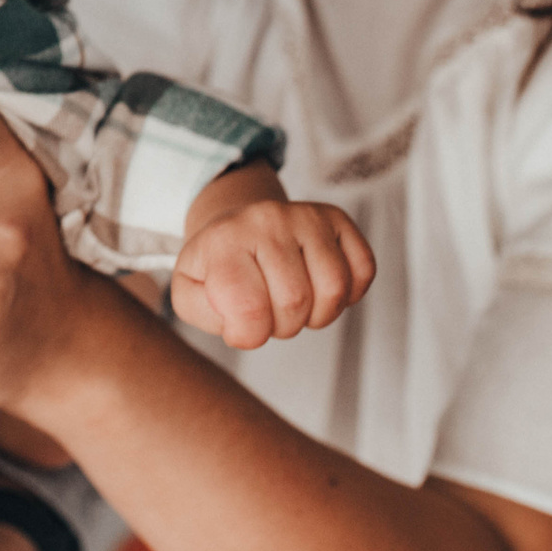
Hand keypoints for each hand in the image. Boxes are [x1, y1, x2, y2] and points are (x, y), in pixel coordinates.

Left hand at [170, 198, 373, 349]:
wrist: (239, 226)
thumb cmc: (217, 266)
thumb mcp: (188, 291)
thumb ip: (200, 311)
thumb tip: (239, 319)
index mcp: (224, 241)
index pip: (248, 309)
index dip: (248, 334)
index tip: (241, 326)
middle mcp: (266, 220)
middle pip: (295, 302)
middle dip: (283, 326)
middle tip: (269, 312)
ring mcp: (306, 216)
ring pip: (334, 288)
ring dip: (318, 314)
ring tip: (295, 304)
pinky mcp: (337, 219)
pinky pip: (363, 270)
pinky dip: (349, 294)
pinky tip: (320, 288)